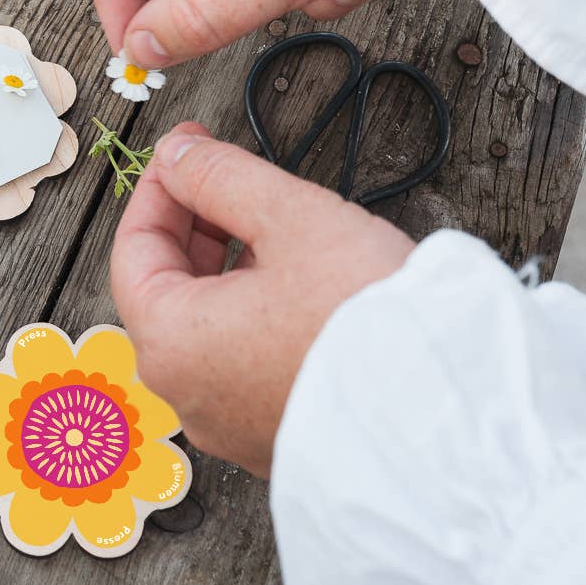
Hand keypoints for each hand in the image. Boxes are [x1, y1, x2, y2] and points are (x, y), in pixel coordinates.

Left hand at [111, 125, 414, 475]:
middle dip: (194, 224)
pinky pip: (243, 364)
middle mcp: (188, 396)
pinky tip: (298, 283)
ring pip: (207, 327)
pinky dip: (254, 314)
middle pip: (165, 290)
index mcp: (171, 344)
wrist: (452, 416)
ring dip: (227, 268)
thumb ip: (222, 177)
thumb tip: (178, 158)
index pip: (133, 248)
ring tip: (274, 224)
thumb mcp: (291, 217)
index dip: (160, 186)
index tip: (188, 146)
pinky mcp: (275, 438)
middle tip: (227, 173)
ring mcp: (230, 426)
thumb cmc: (367, 318)